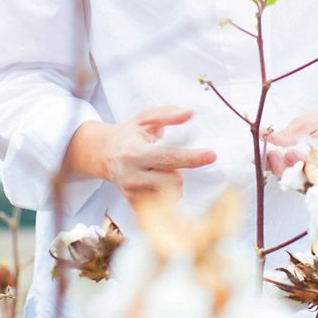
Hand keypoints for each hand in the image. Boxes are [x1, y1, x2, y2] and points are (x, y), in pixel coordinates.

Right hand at [70, 106, 215, 205]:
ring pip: (171, 193)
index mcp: (134, 152)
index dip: (192, 157)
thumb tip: (188, 113)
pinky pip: (163, 203)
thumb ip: (168, 114)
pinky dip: (165, 191)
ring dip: (173, 181)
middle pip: (174, 179)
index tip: (211, 155)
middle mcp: (131, 175)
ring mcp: (132, 192)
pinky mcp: (134, 203)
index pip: (168, 157)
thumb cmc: (129, 135)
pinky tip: (154, 180)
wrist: (106, 154)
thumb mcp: (145, 118)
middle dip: (180, 169)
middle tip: (167, 159)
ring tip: (159, 169)